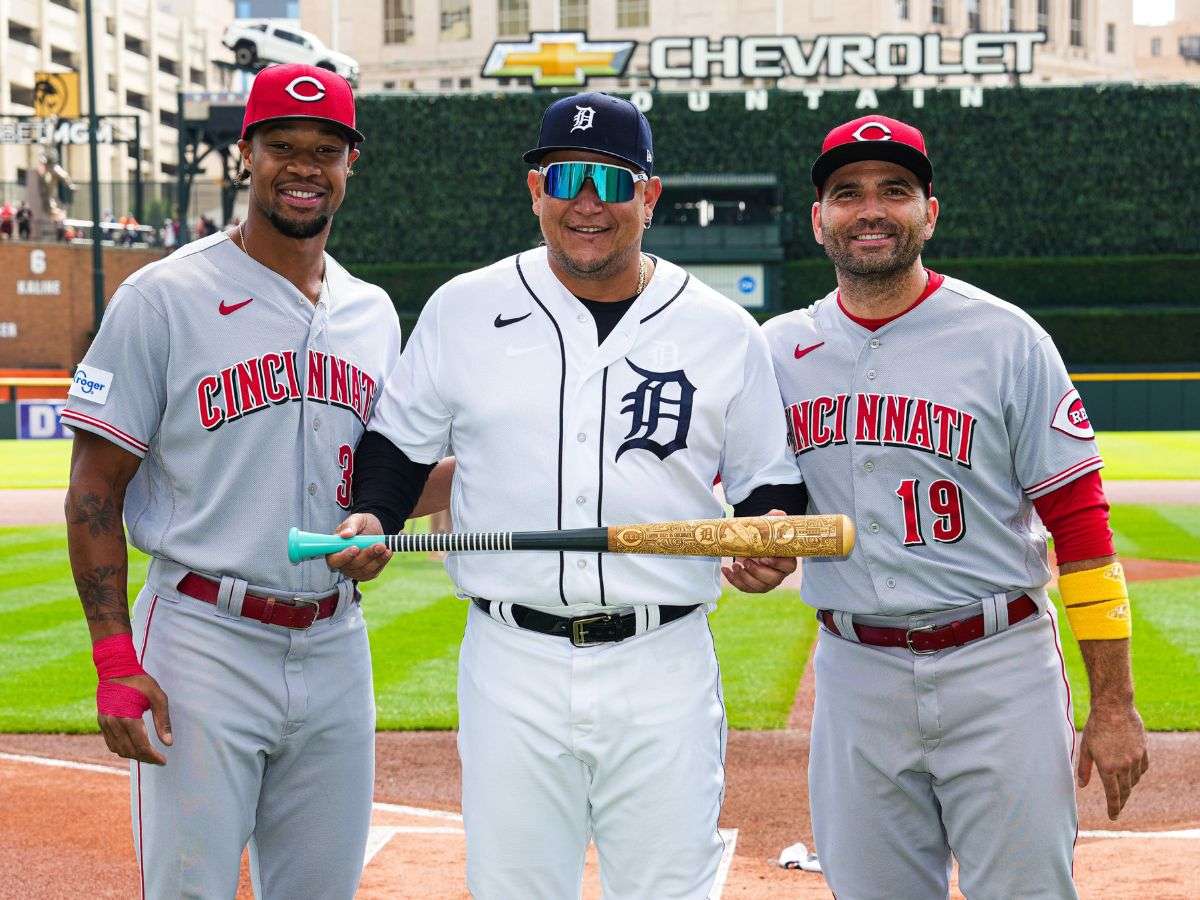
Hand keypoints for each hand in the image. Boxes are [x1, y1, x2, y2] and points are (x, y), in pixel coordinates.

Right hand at [98, 673, 171, 765]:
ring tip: (148, 755)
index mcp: (128, 718)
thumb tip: (168, 742)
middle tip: (158, 759)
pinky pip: (110, 743)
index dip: (153, 756)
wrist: (116, 670)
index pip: (141, 746)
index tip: (163, 761)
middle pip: (130, 751)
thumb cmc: (140, 682)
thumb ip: (163, 721)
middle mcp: (114, 724)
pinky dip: (122, 749)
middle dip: (145, 758)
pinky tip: (133, 747)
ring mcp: (105, 724)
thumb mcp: (158, 697)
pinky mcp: (102, 722)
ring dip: (133, 755)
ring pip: (118, 750)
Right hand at [325, 512, 391, 581]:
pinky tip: (388, 553)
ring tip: (385, 546)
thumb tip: (345, 534)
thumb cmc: (361, 524)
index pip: (334, 560)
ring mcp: (354, 570)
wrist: (374, 529)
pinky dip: (382, 562)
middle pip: (352, 566)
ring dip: (376, 559)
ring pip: (365, 570)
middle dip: (367, 555)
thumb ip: (350, 526)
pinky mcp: (367, 573)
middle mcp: (342, 563)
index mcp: (334, 551)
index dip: (344, 556)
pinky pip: (374, 572)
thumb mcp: (356, 520)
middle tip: (379, 545)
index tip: (355, 548)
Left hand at [721, 509, 797, 592]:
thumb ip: (774, 520)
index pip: (788, 566)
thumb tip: (779, 514)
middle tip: (746, 561)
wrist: (751, 543)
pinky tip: (726, 570)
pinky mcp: (754, 586)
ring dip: (745, 578)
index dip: (777, 564)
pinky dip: (734, 581)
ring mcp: (767, 582)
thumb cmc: (762, 537)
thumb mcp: (768, 527)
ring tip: (735, 565)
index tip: (765, 557)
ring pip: (759, 587)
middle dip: (758, 572)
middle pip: (773, 579)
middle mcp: (779, 574)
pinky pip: (746, 588)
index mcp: (786, 560)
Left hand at [1077, 700, 1149, 819]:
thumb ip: (1084, 768)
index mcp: (1107, 767)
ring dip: (1129, 786)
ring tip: (1122, 789)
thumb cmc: (1095, 726)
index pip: (1113, 795)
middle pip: (1125, 790)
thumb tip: (1081, 785)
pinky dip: (1137, 774)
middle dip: (1121, 801)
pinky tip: (1131, 774)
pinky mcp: (1144, 750)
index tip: (1113, 817)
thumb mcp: (1085, 747)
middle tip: (1116, 808)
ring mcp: (1136, 758)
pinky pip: (1143, 768)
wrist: (1114, 707)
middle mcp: (1124, 765)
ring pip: (1135, 780)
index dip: (1113, 808)